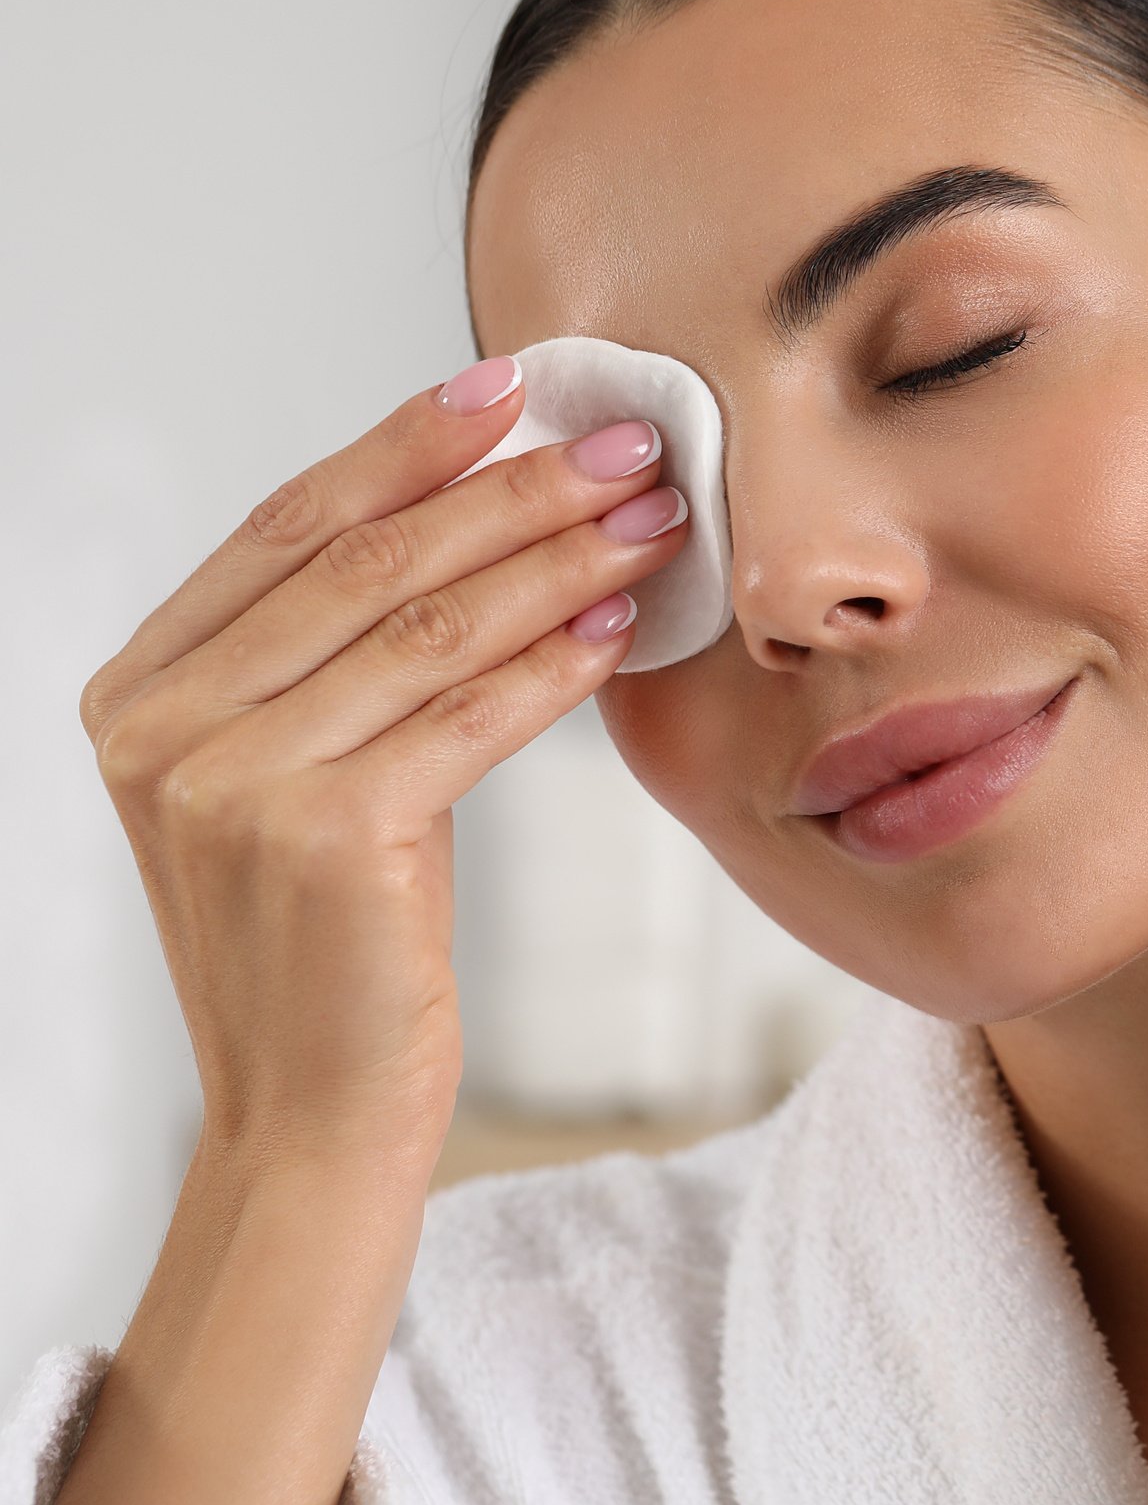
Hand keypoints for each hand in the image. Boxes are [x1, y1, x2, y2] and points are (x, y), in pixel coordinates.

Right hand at [76, 356, 690, 1163]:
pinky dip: (553, 662)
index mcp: (139, 692)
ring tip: (652, 520)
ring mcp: (228, 780)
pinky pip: (467, 714)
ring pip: (426, 626)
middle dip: (510, 490)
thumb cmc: (333, 948)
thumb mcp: (304, 780)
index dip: (404, 446)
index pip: (288, 528)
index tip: (508, 386)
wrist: (312, 1118)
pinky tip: (619, 625)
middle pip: (365, 561)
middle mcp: (161, 726)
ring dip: (556, 559)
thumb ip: (343, 661)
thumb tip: (483, 513)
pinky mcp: (318, 835)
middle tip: (628, 445)